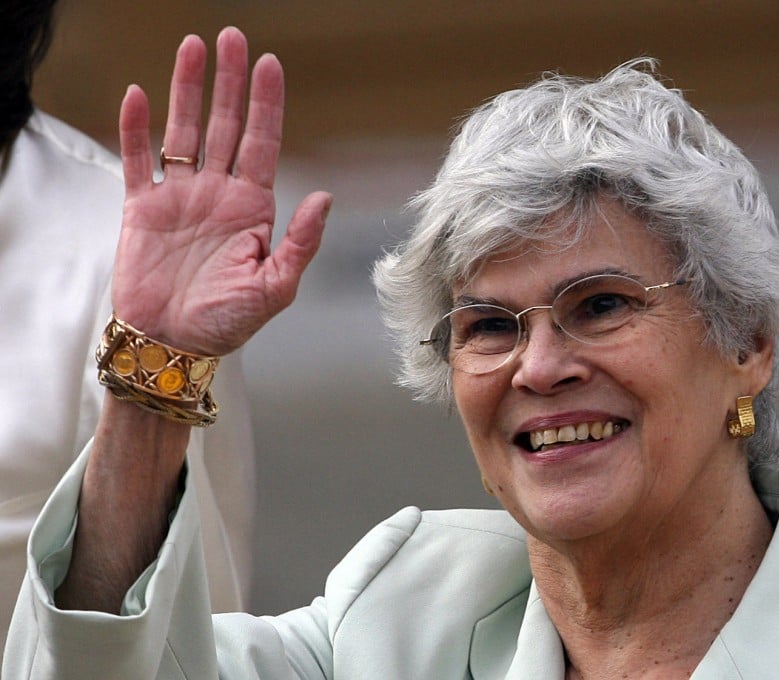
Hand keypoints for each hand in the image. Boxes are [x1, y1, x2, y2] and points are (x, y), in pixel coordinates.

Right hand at [114, 26, 330, 354]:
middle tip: (232, 38)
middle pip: (225, 126)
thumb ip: (300, 242)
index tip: (270, 65)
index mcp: (254, 209)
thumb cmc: (228, 324)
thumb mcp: (276, 287)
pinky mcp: (142, 209)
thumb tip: (324, 196)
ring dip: (187, 90)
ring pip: (184, 132)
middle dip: (229, 82)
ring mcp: (180, 198)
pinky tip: (139, 95)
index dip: (266, 105)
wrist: (173, 346)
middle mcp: (219, 195)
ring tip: (192, 47)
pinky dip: (137, 129)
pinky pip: (139, 160)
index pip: (263, 144)